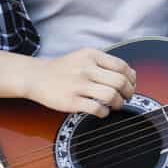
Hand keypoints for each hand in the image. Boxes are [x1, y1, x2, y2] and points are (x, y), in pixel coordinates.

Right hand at [22, 47, 136, 117]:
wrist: (36, 76)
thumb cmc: (64, 68)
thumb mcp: (84, 56)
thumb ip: (105, 63)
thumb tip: (130, 75)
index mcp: (92, 55)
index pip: (122, 66)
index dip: (131, 78)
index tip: (131, 84)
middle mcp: (86, 68)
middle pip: (119, 82)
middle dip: (128, 92)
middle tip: (126, 96)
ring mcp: (78, 85)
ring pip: (111, 95)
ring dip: (118, 103)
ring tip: (116, 105)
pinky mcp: (71, 101)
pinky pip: (96, 108)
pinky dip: (104, 112)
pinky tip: (103, 112)